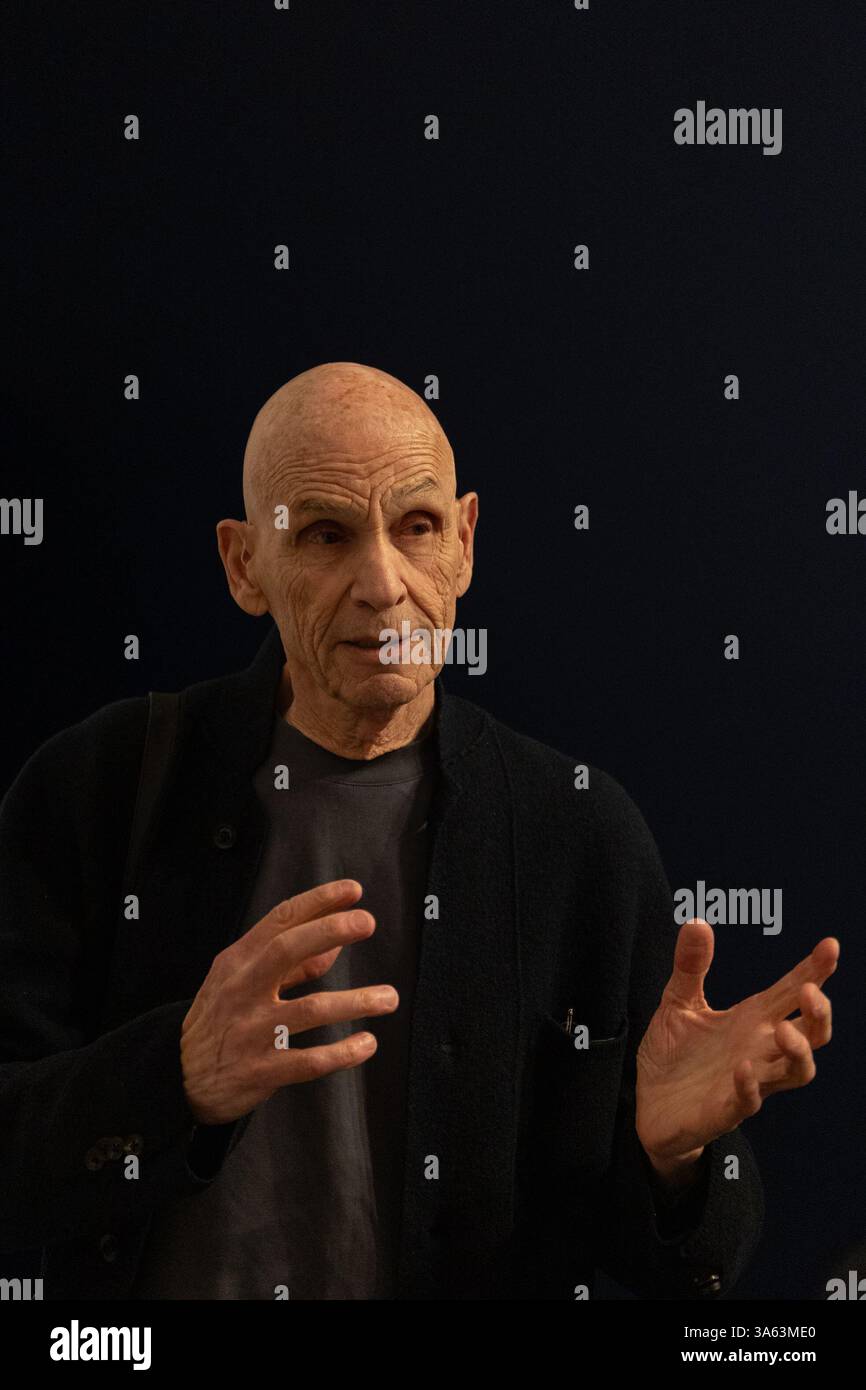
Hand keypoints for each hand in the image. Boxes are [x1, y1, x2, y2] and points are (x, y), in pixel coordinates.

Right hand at [180, 878, 396, 1124]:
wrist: (179, 1076)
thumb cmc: (220, 1017)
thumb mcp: (243, 979)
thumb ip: (291, 962)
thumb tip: (338, 939)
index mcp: (238, 962)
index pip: (279, 920)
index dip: (318, 901)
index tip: (353, 890)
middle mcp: (242, 990)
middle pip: (286, 950)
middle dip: (329, 930)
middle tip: (367, 921)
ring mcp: (251, 1031)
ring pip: (309, 1010)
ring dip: (355, 1001)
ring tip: (389, 997)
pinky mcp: (261, 1071)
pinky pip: (309, 1060)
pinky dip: (342, 1053)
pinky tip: (367, 1043)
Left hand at [635, 919, 838, 1171]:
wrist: (648, 1106)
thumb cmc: (673, 1054)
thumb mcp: (678, 1001)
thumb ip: (691, 965)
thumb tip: (698, 921)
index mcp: (751, 1020)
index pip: (791, 993)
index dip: (814, 971)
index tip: (830, 945)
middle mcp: (758, 1050)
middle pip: (811, 1035)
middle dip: (819, 1014)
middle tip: (810, 991)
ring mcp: (747, 1082)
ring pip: (795, 1072)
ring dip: (797, 1052)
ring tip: (783, 1029)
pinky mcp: (724, 1110)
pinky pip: (748, 1103)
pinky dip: (750, 1087)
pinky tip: (742, 1068)